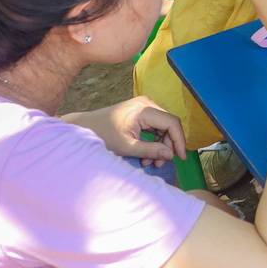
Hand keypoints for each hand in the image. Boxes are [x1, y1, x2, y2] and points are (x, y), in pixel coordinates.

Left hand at [70, 96, 186, 163]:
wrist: (86, 127)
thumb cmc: (102, 135)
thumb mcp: (127, 146)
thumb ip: (151, 150)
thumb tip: (171, 155)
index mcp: (143, 109)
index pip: (172, 123)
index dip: (179, 141)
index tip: (181, 157)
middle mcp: (146, 104)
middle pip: (169, 125)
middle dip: (167, 146)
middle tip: (159, 163)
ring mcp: (144, 107)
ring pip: (163, 128)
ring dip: (160, 146)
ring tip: (150, 161)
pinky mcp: (141, 112)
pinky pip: (155, 127)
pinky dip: (154, 141)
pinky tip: (146, 154)